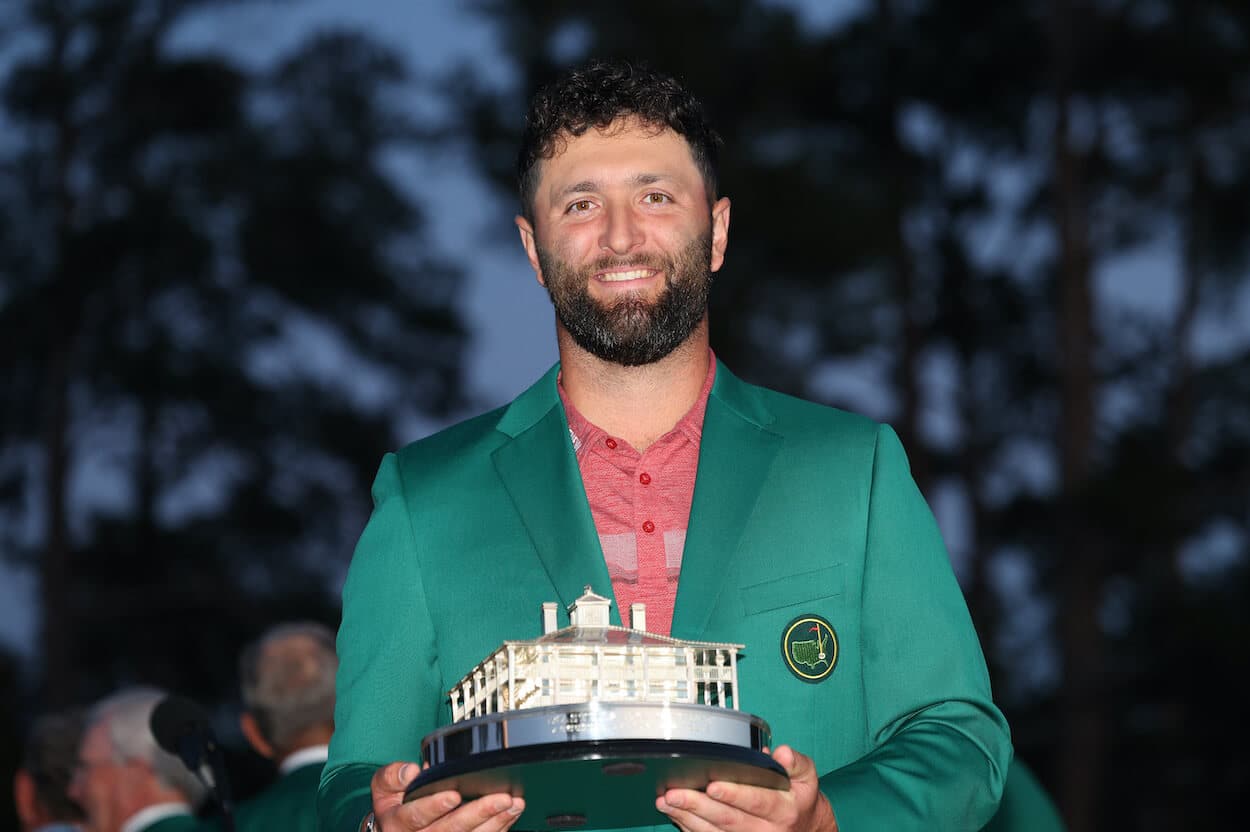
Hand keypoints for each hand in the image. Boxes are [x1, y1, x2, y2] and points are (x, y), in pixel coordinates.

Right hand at [368, 761, 524, 830]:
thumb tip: (412, 771)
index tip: (453, 794)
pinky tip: (510, 815)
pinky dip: (498, 829)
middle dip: (478, 813)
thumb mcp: (384, 789)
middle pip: (450, 829)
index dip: (435, 806)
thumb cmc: (396, 807)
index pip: (416, 816)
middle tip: (500, 798)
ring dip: (495, 822)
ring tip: (513, 805)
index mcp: (399, 823)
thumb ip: (393, 776)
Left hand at [656, 746, 836, 831]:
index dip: (734, 794)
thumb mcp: (807, 776)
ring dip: (688, 817)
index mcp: (783, 809)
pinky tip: (676, 815)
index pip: (757, 801)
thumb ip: (796, 762)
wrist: (805, 830)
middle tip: (674, 793)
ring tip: (667, 802)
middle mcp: (765, 829)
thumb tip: (782, 753)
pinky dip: (691, 828)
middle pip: (728, 819)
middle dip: (699, 805)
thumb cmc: (799, 799)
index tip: (712, 785)